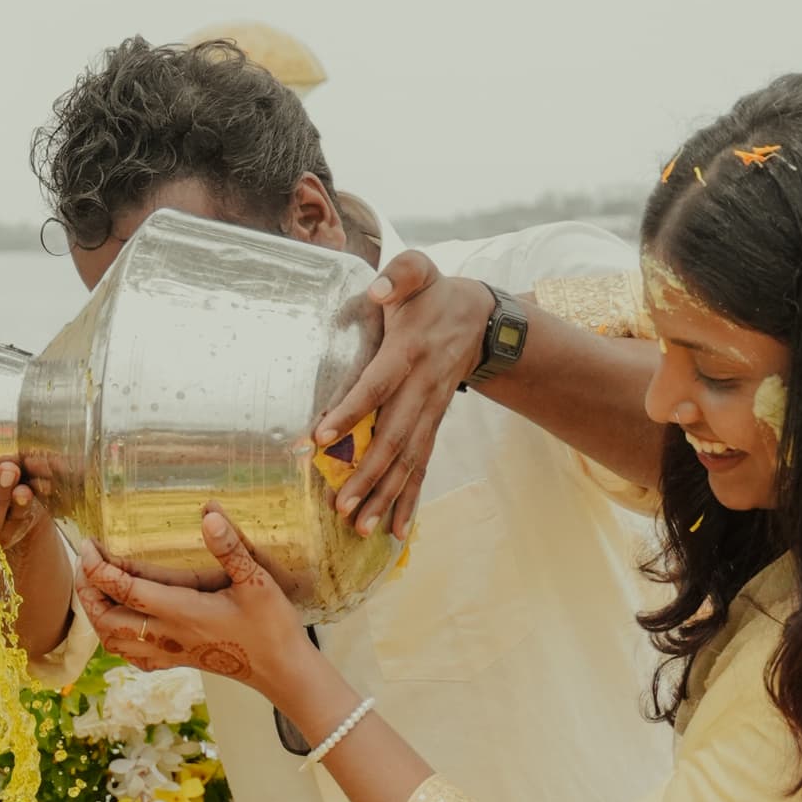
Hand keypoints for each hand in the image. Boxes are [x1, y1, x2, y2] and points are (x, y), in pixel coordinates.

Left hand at [76, 508, 331, 731]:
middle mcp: (167, 636)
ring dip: (96, 615)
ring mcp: (170, 653)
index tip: (89, 544)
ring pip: (113, 642)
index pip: (123, 590)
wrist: (283, 671)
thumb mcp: (257, 582)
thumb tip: (209, 514)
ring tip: (95, 588)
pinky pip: (132, 657)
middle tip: (86, 562)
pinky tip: (121, 624)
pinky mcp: (177, 663)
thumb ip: (230, 548)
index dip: (97, 567)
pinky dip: (115, 640)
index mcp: (181, 612)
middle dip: (86, 590)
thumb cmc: (272, 626)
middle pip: (105, 619)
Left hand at [312, 255, 488, 537]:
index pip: (376, 385)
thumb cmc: (434, 294)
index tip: (319, 437)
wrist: (482, 318)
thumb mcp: (419, 272)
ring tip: (365, 528)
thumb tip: (377, 288)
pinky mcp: (433, 425)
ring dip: (387, 496)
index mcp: (408, 353)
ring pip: (409, 460)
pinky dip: (410, 499)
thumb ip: (399, 275)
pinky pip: (422, 466)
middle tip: (342, 506)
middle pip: (394, 437)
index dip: (350, 410)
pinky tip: (397, 530)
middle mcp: (421, 388)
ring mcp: (430, 412)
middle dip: (369, 474)